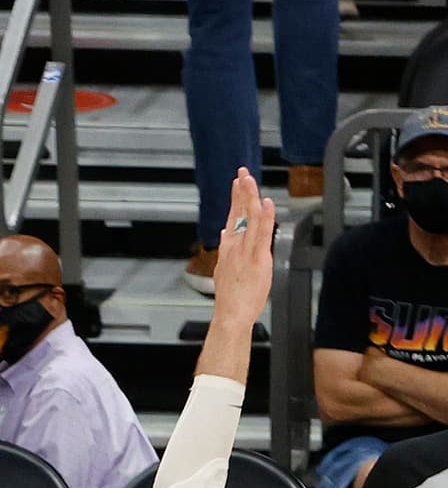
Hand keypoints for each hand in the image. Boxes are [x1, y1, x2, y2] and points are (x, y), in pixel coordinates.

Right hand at [212, 167, 275, 325]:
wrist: (230, 315)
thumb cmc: (230, 298)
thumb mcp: (222, 270)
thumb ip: (225, 249)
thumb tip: (224, 233)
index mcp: (228, 249)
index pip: (232, 218)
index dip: (235, 199)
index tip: (238, 183)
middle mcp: (235, 247)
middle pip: (238, 213)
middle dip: (241, 191)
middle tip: (243, 172)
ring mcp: (246, 252)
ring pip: (248, 219)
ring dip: (250, 196)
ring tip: (250, 179)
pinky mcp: (258, 259)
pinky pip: (262, 234)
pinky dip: (264, 217)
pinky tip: (265, 203)